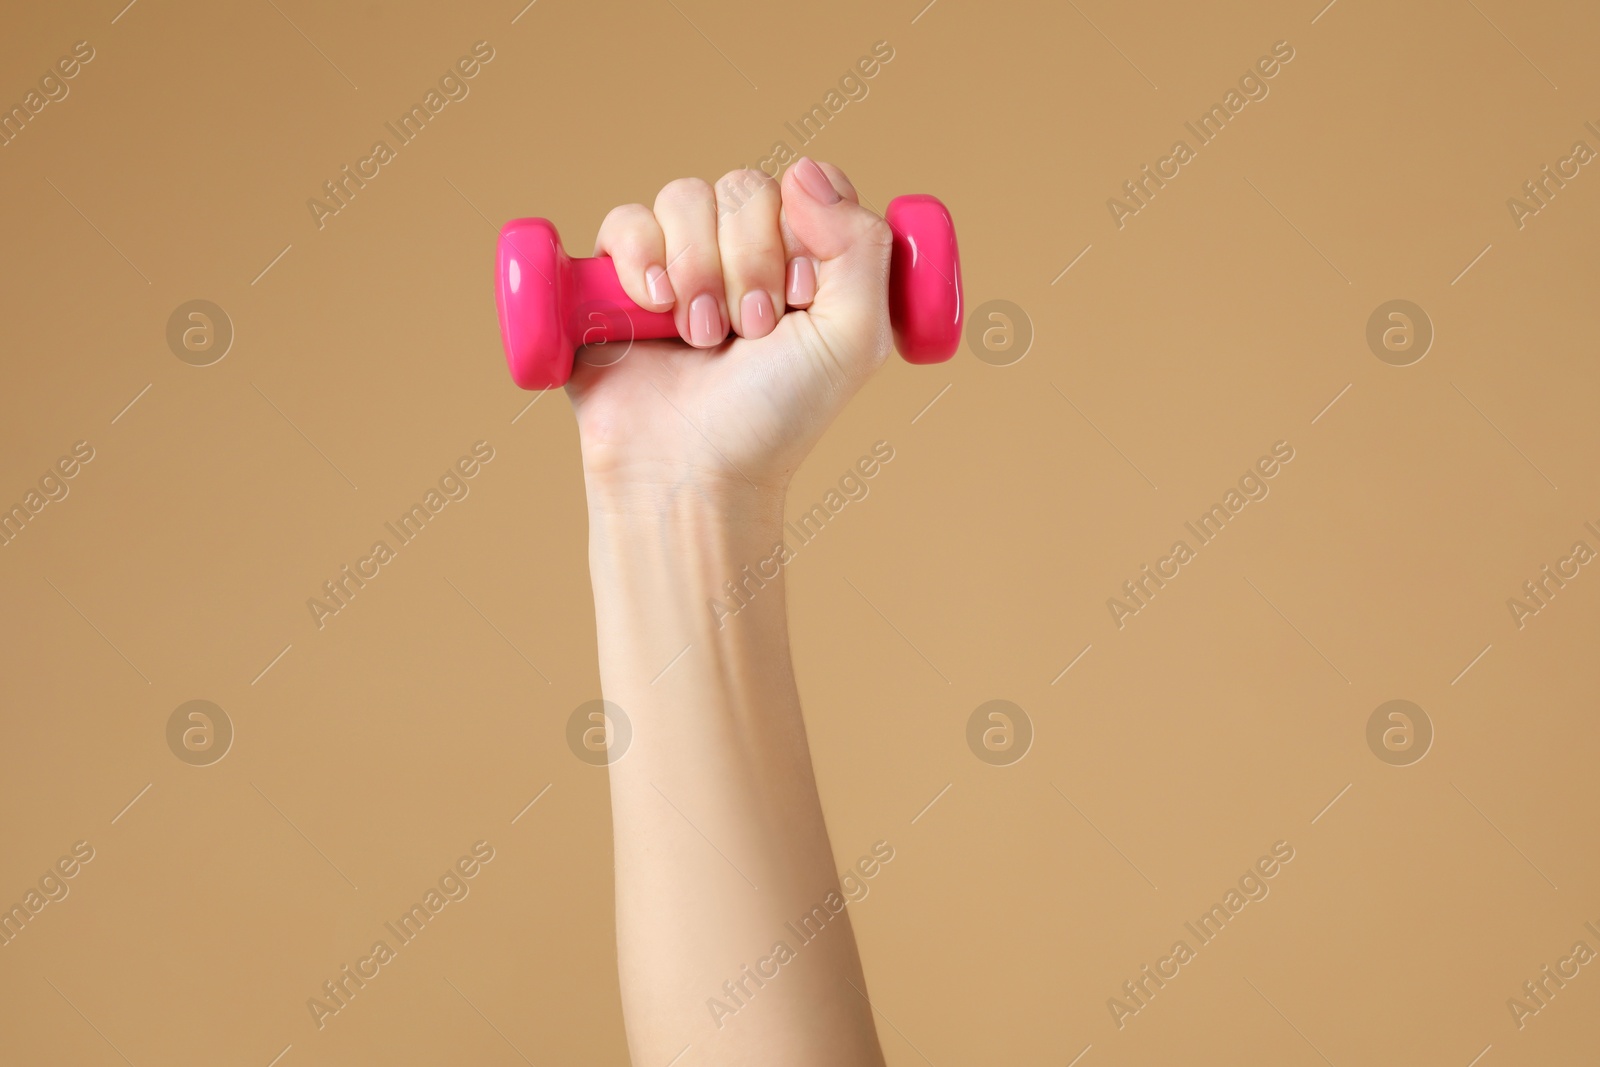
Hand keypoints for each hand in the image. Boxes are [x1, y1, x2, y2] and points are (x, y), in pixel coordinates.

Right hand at [565, 158, 893, 500]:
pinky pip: (626, 219)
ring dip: (698, 270)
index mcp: (804, 261)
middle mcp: (741, 254)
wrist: (691, 472)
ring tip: (702, 337)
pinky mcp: (617, 278)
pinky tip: (653, 310)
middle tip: (750, 332)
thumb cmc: (776, 419)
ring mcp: (678, 262)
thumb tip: (804, 173)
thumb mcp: (854, 339)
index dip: (805, 230)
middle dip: (750, 263)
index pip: (808, 184)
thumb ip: (862, 246)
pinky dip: (642, 258)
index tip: (802, 296)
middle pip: (746, 187)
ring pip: (686, 197)